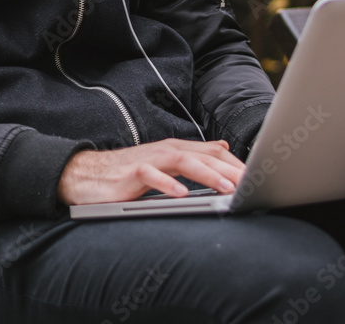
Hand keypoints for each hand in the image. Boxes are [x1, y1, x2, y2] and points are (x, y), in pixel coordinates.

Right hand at [57, 139, 245, 205]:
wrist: (86, 175)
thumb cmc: (127, 173)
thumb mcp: (164, 163)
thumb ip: (193, 155)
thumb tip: (223, 148)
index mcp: (174, 149)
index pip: (211, 152)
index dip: (236, 164)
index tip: (259, 178)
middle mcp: (163, 151)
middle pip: (202, 155)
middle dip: (230, 169)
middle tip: (252, 184)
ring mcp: (147, 161)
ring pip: (181, 161)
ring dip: (207, 174)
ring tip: (227, 188)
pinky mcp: (130, 175)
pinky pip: (150, 177)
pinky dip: (167, 185)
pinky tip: (181, 195)